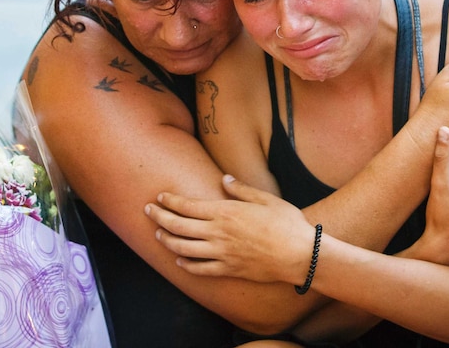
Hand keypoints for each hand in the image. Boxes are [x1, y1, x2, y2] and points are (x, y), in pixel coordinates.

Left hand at [145, 176, 314, 284]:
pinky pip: (201, 269)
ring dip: (167, 241)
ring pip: (184, 249)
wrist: (300, 255)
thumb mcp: (266, 199)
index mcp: (226, 212)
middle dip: (159, 217)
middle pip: (179, 226)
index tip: (159, 197)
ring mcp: (222, 253)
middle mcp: (218, 233)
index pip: (188, 206)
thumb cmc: (287, 223)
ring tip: (158, 234)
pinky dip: (186, 265)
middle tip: (147, 210)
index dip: (170, 201)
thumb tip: (225, 179)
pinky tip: (179, 261)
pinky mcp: (229, 270)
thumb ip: (242, 190)